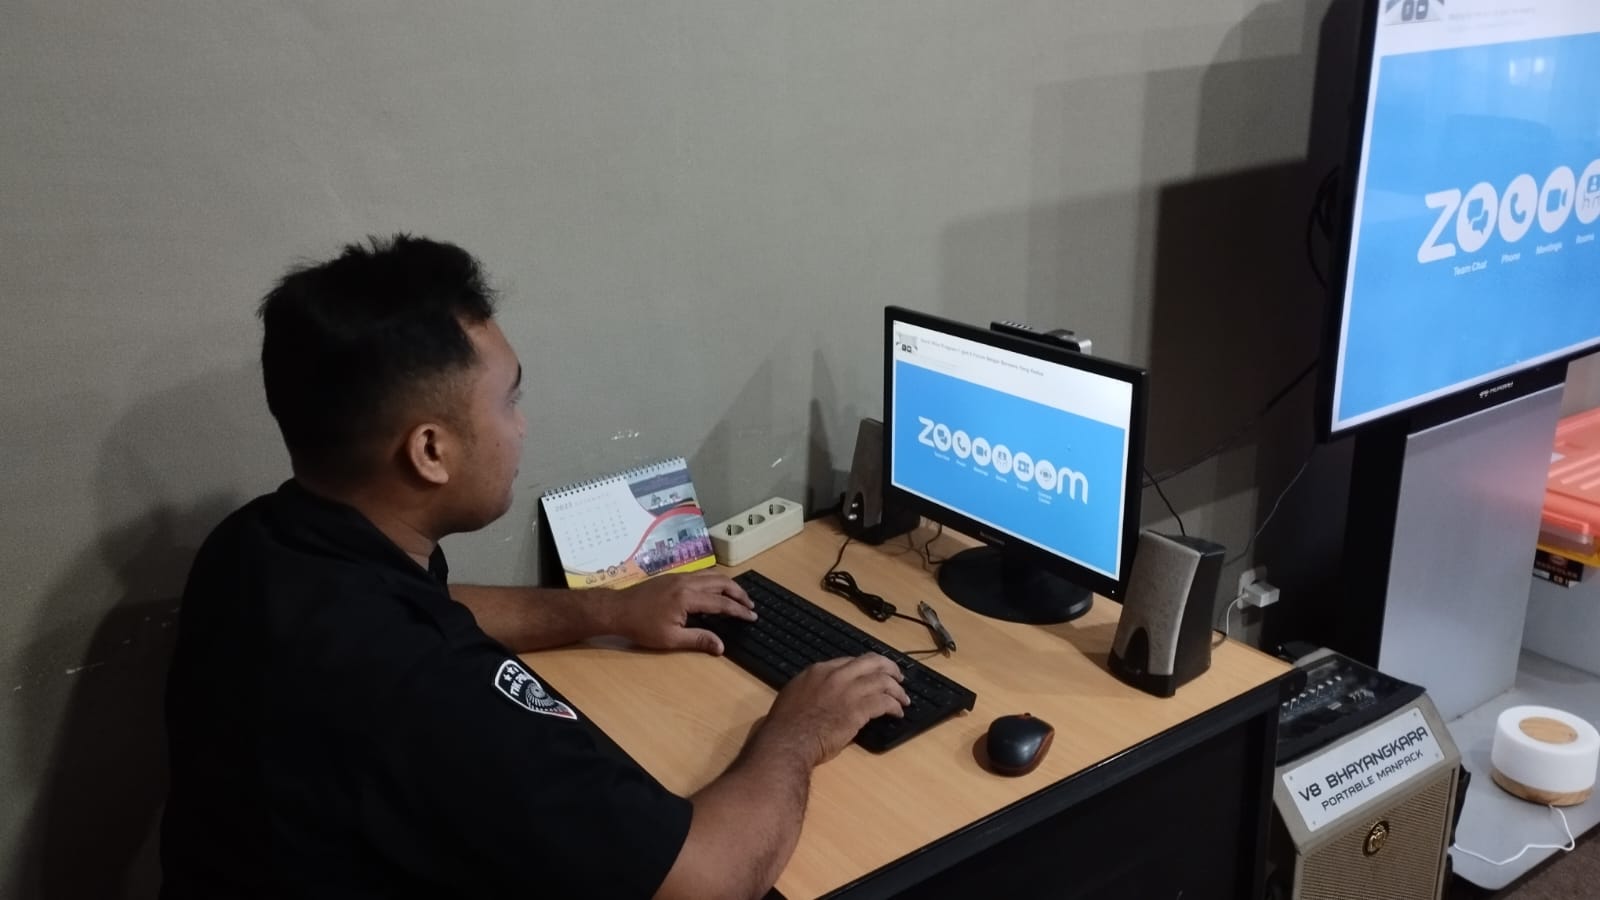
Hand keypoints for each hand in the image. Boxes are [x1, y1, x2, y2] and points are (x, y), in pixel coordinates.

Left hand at [609, 573, 754, 653]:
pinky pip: (701, 574)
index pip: (722, 603)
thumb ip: (698, 640)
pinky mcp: (673, 576)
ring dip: (728, 585)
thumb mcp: (670, 639)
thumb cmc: (642, 626)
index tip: (752, 616)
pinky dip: (715, 581)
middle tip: (750, 605)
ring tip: (737, 596)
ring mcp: (680, 576)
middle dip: (739, 593)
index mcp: (688, 597)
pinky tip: (715, 590)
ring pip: (712, 575)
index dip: (739, 610)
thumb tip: (721, 647)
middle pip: (721, 583)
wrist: (617, 609)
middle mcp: (687, 582)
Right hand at [759, 654, 909, 766]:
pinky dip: (894, 706)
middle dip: (888, 667)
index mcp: (818, 671)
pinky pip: (884, 702)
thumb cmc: (786, 726)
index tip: (872, 673)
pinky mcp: (858, 709)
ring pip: (883, 681)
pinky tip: (897, 713)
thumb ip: (812, 691)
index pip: (850, 661)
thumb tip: (821, 697)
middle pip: (871, 662)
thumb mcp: (794, 696)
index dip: (866, 667)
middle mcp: (836, 675)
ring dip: (897, 690)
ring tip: (903, 698)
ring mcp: (848, 690)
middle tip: (898, 676)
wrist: (789, 740)